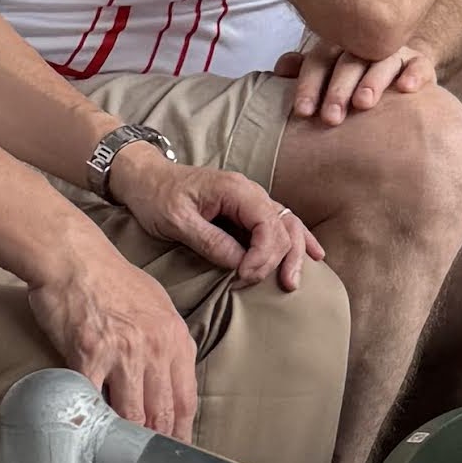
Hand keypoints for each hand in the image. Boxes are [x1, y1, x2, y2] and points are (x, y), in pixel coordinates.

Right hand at [27, 236, 199, 436]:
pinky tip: (90, 433)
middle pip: (162, 413)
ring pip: (132, 414)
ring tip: (120, 457)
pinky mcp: (89, 355)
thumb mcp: (157, 305)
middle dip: (156, 445)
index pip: (186, 400)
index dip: (181, 433)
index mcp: (175, 337)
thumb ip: (167, 342)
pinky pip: (93, 401)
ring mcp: (123, 353)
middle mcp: (155, 347)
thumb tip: (170, 377)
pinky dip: (92, 421)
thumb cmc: (111, 278)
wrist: (72, 257)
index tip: (174, 451)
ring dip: (126, 440)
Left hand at [117, 148, 322, 293]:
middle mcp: (250, 192)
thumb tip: (239, 264)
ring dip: (294, 254)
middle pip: (283, 227)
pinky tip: (315, 255)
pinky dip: (299, 239)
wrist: (146, 178)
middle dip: (276, 260)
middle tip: (253, 284)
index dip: (261, 255)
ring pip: (288, 226)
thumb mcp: (176, 221)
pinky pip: (281, 224)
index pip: (266, 225)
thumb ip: (210, 241)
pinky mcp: (248, 211)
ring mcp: (252, 200)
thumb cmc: (157, 196)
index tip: (242, 277)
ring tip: (292, 282)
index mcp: (235, 190)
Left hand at [278, 41, 435, 122]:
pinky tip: (405, 89)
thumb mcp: (326, 79)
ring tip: (363, 103)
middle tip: (331, 118)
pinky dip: (413, 74)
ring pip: (383, 60)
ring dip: (372, 80)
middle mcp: (365, 44)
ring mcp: (394, 52)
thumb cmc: (351, 86)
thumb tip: (279, 69)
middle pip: (349, 61)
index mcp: (336, 47)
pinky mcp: (419, 62)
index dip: (309, 84)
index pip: (319, 60)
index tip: (303, 112)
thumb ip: (304, 72)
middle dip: (338, 89)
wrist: (397, 85)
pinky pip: (419, 64)